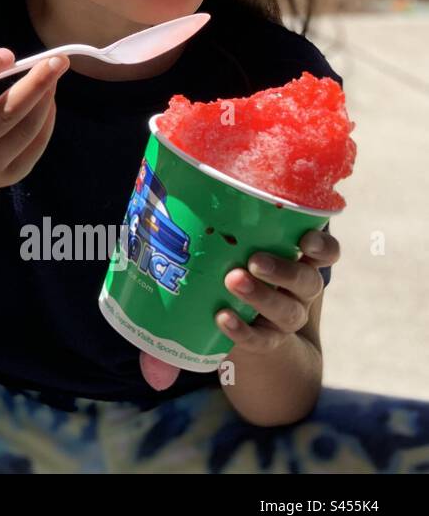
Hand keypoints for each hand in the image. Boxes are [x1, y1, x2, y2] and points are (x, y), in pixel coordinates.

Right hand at [0, 46, 65, 197]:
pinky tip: (50, 98)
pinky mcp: (10, 175)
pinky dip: (48, 117)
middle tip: (57, 60)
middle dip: (35, 84)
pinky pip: (36, 143)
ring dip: (46, 98)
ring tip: (56, 72)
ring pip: (26, 129)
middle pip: (4, 114)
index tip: (8, 54)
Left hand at [217, 229, 340, 353]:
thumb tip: (189, 174)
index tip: (306, 239)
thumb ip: (226, 219)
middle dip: (283, 271)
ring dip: (262, 297)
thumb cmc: (238, 263)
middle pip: (308, 282)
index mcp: (299, 260)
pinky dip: (243, 330)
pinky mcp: (267, 340)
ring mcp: (286, 317)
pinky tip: (223, 318)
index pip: (326, 251)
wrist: (249, 326)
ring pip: (288, 311)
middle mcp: (299, 290)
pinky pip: (261, 339)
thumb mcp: (237, 240)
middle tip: (254, 261)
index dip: (322, 246)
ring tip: (233, 282)